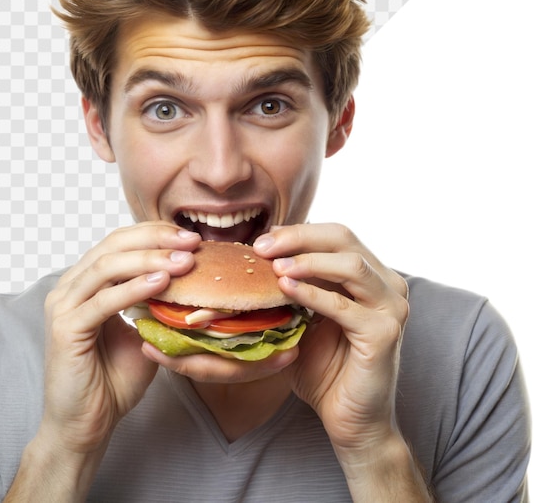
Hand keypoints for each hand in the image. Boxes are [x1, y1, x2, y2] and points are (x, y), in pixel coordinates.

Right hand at [39, 222, 199, 455]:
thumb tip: (188, 277)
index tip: (190, 236)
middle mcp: (70, 287)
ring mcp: (63, 305)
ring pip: (107, 267)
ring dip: (150, 260)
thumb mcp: (143, 329)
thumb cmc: (113, 378)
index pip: (120, 241)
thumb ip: (155, 302)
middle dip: (156, 239)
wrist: (87, 423)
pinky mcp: (65, 328)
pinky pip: (103, 300)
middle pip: (113, 245)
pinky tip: (162, 282)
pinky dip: (134, 288)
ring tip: (184, 261)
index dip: (155, 234)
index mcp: (86, 282)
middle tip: (192, 241)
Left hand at [253, 224, 409, 457]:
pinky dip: (313, 294)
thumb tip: (262, 255)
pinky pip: (344, 306)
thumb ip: (294, 286)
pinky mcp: (384, 334)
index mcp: (370, 275)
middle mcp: (387, 284)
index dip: (298, 232)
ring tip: (275, 266)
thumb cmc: (325, 367)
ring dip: (308, 261)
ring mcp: (391, 308)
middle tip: (262, 247)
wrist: (349, 419)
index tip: (262, 240)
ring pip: (351, 265)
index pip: (335, 235)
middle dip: (299, 238)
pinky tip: (286, 289)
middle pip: (343, 238)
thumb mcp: (305, 317)